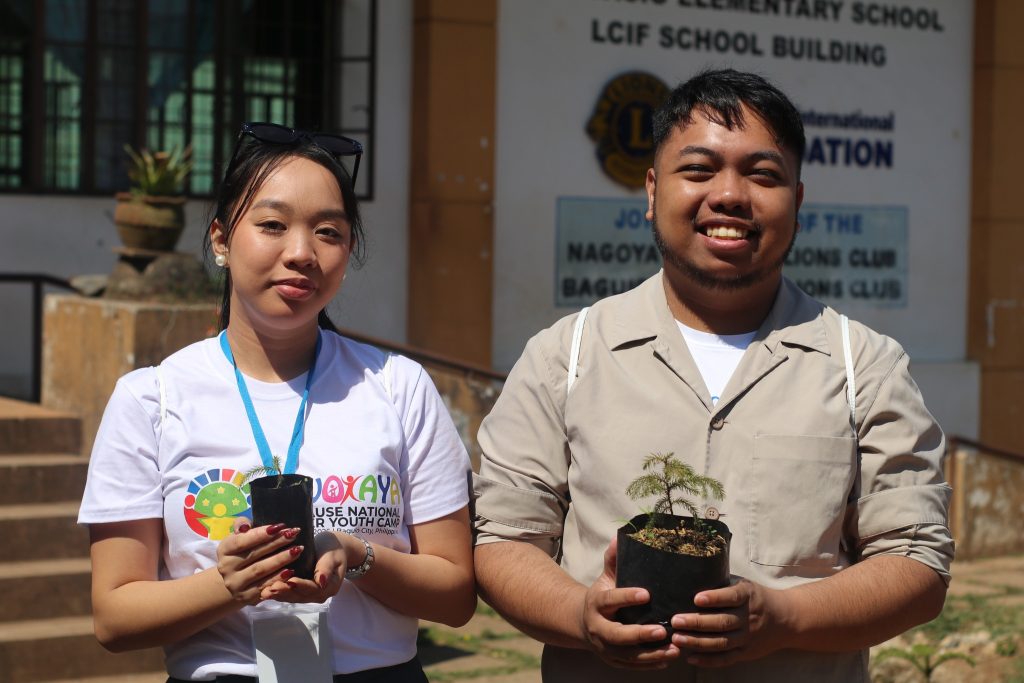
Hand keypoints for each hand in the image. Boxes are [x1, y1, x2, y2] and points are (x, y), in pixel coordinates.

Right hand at [216, 518, 304, 604]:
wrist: (237, 579)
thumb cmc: (243, 551)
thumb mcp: (240, 536)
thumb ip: (242, 525)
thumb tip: (245, 526)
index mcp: (224, 550)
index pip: (241, 541)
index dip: (260, 534)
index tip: (280, 526)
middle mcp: (226, 568)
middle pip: (254, 555)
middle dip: (276, 543)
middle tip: (294, 534)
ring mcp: (235, 584)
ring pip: (260, 571)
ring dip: (281, 559)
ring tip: (297, 550)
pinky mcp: (247, 597)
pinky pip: (265, 586)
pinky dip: (278, 578)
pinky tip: (291, 571)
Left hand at [258, 531, 354, 603]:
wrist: (332, 548)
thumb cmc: (332, 548)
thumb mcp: (332, 555)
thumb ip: (326, 568)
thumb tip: (321, 581)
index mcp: (330, 587)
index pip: (314, 589)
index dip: (301, 586)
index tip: (289, 581)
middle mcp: (320, 594)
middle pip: (301, 595)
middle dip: (285, 592)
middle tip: (271, 588)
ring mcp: (309, 594)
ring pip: (293, 597)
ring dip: (279, 595)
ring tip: (265, 592)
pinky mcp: (300, 591)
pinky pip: (289, 594)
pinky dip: (278, 593)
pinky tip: (265, 592)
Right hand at [579, 538, 681, 669]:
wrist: (581, 622)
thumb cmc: (602, 596)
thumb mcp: (605, 576)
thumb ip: (614, 559)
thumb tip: (620, 537)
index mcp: (596, 604)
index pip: (610, 600)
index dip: (627, 597)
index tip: (647, 594)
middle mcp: (598, 628)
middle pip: (616, 635)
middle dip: (639, 635)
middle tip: (662, 630)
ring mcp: (605, 648)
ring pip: (627, 656)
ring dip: (651, 654)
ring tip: (674, 649)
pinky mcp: (613, 661)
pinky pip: (632, 666)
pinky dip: (650, 664)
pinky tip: (668, 659)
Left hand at [670, 578, 790, 666]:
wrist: (787, 619)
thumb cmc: (756, 597)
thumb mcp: (745, 585)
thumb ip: (724, 584)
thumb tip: (693, 575)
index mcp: (748, 596)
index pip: (731, 597)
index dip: (714, 598)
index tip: (697, 598)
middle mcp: (748, 617)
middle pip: (722, 622)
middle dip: (697, 622)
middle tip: (676, 621)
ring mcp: (748, 637)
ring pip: (721, 642)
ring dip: (697, 642)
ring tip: (677, 639)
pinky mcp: (746, 652)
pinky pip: (726, 658)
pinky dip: (708, 660)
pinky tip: (691, 657)